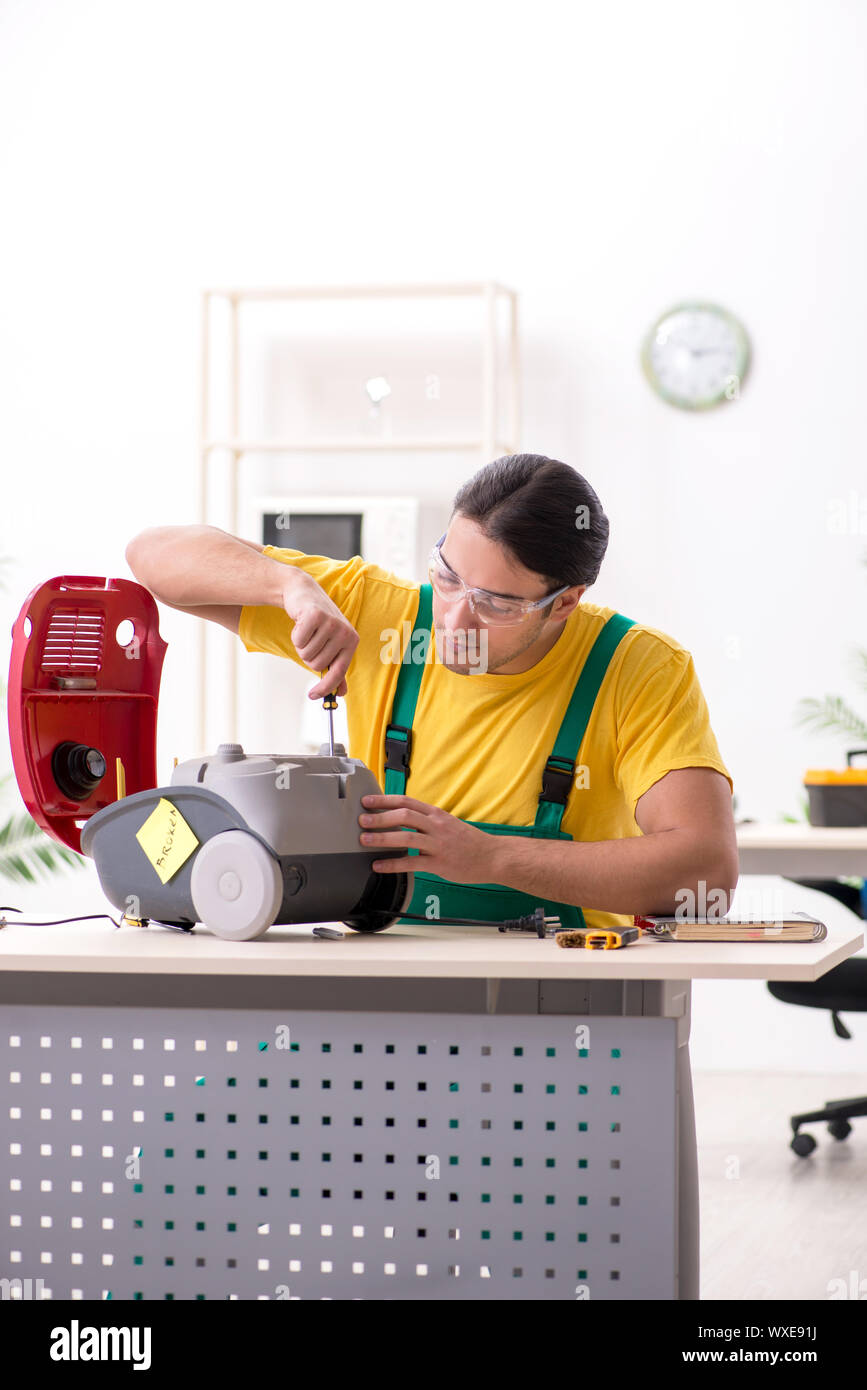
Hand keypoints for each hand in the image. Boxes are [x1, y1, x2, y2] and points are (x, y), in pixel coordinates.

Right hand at [281, 572, 359, 697]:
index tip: (312, 696)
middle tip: (311, 640)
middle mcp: (345, 632)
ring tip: (307, 630)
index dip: (325, 687)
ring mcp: (331, 623)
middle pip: (317, 665)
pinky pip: (298, 641)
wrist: (304, 593)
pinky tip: (301, 623)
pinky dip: (295, 635)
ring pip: (306, 654)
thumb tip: (342, 693)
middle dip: (308, 656)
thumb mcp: (332, 643)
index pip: (339, 672)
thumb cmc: (319, 622)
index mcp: (352, 641)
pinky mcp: (315, 615)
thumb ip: (337, 667)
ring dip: (301, 645)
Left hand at [358, 793, 498, 882]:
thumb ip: (426, 821)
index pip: (407, 802)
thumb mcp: (448, 823)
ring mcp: (438, 844)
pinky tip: (379, 866)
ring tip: (365, 840)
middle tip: (362, 820)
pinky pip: (412, 862)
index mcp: (437, 814)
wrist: (493, 856)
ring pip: (406, 837)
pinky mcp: (439, 863)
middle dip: (380, 817)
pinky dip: (393, 864)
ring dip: (382, 838)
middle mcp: (436, 826)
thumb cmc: (469, 842)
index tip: (367, 801)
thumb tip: (401, 820)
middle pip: (404, 816)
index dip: (385, 800)